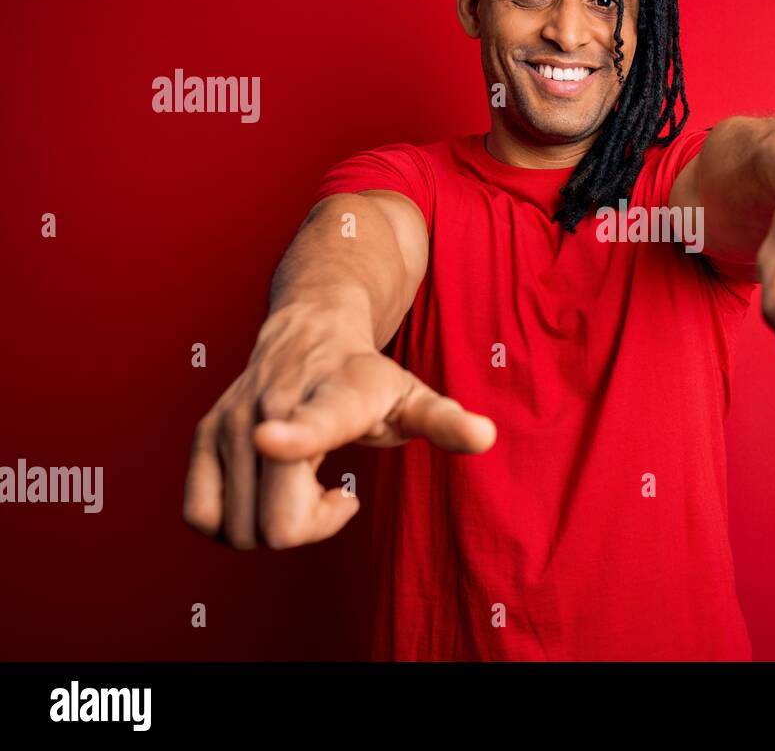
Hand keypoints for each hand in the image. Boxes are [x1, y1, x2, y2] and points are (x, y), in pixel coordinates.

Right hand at [182, 303, 495, 549]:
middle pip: (277, 523)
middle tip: (336, 490)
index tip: (270, 440)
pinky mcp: (203, 436)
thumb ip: (445, 421)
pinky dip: (237, 523)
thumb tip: (487, 436)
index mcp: (335, 400)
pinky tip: (268, 491)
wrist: (309, 329)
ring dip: (276, 524)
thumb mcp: (412, 397)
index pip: (315, 424)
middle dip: (310, 528)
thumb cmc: (367, 377)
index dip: (294, 437)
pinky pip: (202, 518)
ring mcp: (232, 422)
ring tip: (303, 482)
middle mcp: (273, 407)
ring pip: (240, 530)